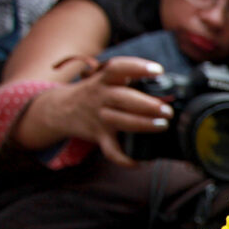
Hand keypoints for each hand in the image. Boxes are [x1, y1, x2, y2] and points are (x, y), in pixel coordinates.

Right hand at [16, 56, 173, 165]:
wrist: (60, 109)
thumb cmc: (95, 92)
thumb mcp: (107, 79)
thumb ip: (131, 81)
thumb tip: (168, 89)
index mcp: (105, 79)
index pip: (118, 68)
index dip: (138, 67)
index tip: (158, 70)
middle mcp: (101, 97)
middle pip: (123, 98)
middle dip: (147, 104)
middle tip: (167, 110)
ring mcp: (100, 117)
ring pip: (121, 122)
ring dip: (143, 124)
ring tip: (162, 125)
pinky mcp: (99, 135)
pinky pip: (111, 150)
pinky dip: (125, 159)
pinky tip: (139, 162)